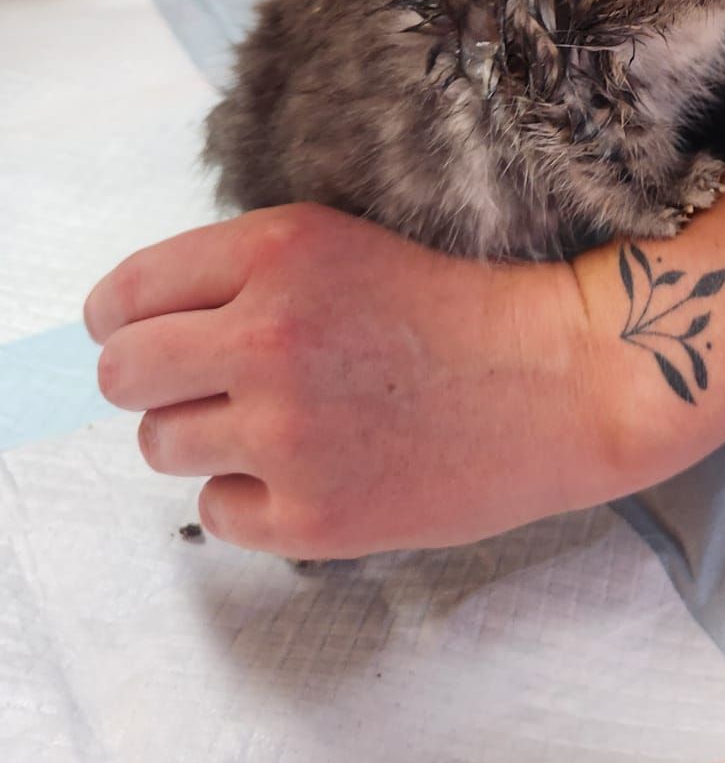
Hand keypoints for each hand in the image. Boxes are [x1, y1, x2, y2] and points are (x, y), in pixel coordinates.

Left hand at [84, 204, 633, 557]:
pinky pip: (214, 512)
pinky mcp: (312, 516)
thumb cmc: (458, 309)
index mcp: (278, 253)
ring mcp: (288, 434)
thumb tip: (133, 328)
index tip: (143, 335)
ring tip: (284, 425)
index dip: (125, 320)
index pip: (126, 295)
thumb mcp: (343, 246)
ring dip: (205, 438)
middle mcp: (270, 337)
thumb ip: (242, 276)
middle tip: (207, 387)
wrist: (561, 379)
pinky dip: (251, 498)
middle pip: (124, 375)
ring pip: (161, 446)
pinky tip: (315, 470)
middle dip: (152, 381)